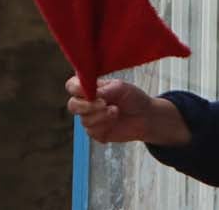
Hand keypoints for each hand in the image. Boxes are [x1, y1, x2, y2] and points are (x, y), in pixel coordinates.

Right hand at [65, 77, 190, 146]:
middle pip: (72, 105)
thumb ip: (104, 90)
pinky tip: (115, 121)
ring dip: (101, 116)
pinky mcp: (97, 132)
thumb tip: (91, 93)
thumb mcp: (120, 88)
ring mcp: (91, 118)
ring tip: (116, 111)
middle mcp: (86, 102)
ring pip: (84, 120)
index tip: (91, 92)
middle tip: (105, 104)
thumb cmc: (133, 98)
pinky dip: (104, 127)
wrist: (146, 116)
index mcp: (89, 87)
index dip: (76, 89)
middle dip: (87, 106)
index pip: (72, 86)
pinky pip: (92, 132)